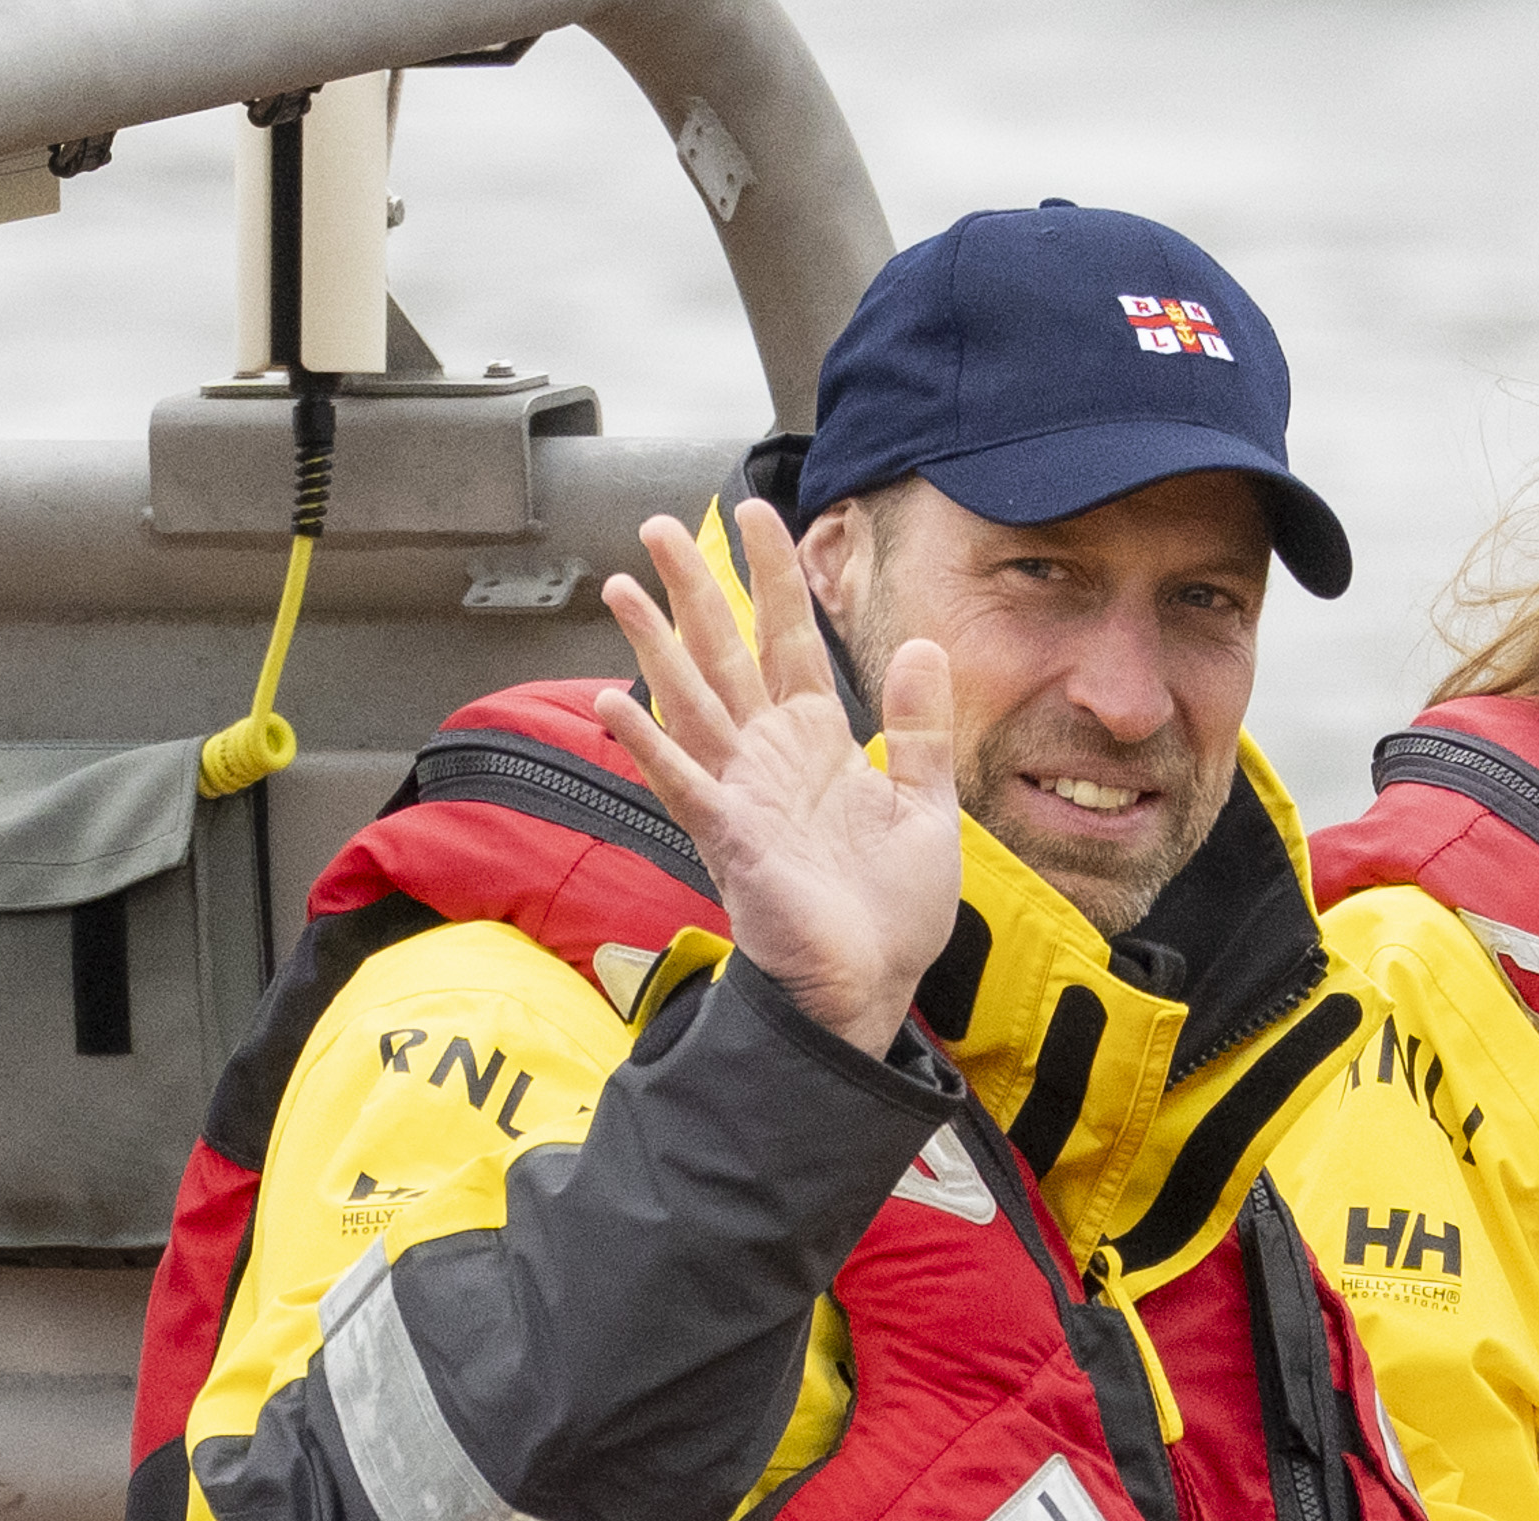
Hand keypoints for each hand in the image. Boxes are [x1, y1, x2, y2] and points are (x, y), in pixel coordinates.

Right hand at [594, 497, 961, 1055]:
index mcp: (818, 745)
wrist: (871, 988)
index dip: (774, 578)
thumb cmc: (891, 912)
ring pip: (690, 702)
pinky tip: (611, 701)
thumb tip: (921, 644)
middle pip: (725, 654)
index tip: (759, 514)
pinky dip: (647, 743)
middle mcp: (770, 759)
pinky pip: (683, 782)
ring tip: (620, 585)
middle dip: (695, 589)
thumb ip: (920, 729)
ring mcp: (743, 795)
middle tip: (659, 524)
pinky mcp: (731, 839)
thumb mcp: (927, 806)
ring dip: (655, 645)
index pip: (789, 641)